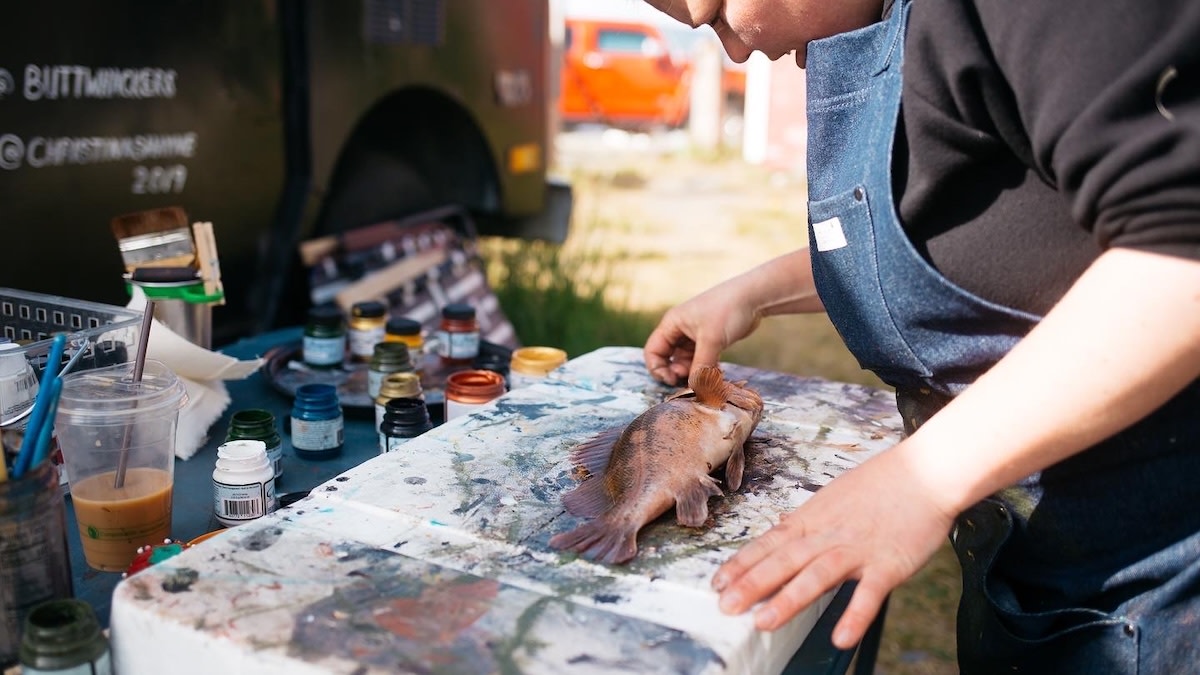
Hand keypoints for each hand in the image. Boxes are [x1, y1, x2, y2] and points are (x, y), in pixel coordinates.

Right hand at [643, 250, 824, 383]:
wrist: (754, 297)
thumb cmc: (727, 311)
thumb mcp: (711, 340)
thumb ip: (701, 365)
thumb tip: (694, 388)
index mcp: (672, 324)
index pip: (653, 351)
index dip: (658, 369)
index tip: (672, 380)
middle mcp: (680, 330)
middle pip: (668, 359)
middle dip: (678, 373)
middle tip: (693, 381)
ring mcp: (695, 336)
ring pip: (686, 362)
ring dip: (694, 373)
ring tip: (708, 380)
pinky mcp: (710, 341)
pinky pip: (701, 360)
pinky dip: (706, 369)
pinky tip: (717, 375)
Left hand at [711, 445, 954, 648]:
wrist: (926, 472)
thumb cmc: (882, 485)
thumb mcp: (834, 498)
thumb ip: (810, 522)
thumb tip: (783, 531)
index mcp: (813, 518)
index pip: (770, 543)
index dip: (742, 564)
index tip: (717, 583)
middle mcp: (829, 534)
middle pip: (784, 560)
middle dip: (752, 584)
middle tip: (725, 606)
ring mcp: (858, 549)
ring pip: (816, 575)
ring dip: (788, 599)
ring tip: (764, 622)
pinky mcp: (888, 564)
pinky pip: (869, 593)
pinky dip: (854, 615)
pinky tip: (840, 637)